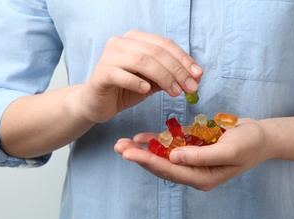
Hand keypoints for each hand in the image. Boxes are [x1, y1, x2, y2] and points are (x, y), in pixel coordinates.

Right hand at [77, 30, 202, 122]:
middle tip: (190, 87)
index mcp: (135, 40)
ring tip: (175, 92)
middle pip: (156, 51)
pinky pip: (121, 74)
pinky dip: (136, 82)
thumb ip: (168, 77)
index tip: (198, 76)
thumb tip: (194, 77)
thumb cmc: (124, 90)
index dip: (184, 59)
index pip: (165, 44)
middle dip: (177, 70)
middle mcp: (121, 42)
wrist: (95, 104)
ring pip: (141, 60)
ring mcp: (109, 56)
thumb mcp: (151, 82)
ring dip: (163, 77)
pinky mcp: (101, 73)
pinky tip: (146, 90)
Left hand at [114, 119, 274, 190]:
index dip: (148, 162)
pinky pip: (172, 145)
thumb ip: (201, 156)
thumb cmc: (249, 143)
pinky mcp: (193, 148)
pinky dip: (158, 141)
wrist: (262, 136)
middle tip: (118, 147)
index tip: (128, 154)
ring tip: (124, 142)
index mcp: (202, 178)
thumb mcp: (228, 149)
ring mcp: (193, 161)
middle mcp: (194, 172)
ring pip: (164, 156)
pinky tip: (143, 138)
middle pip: (162, 165)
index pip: (170, 170)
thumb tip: (173, 157)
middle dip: (139, 156)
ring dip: (144, 149)